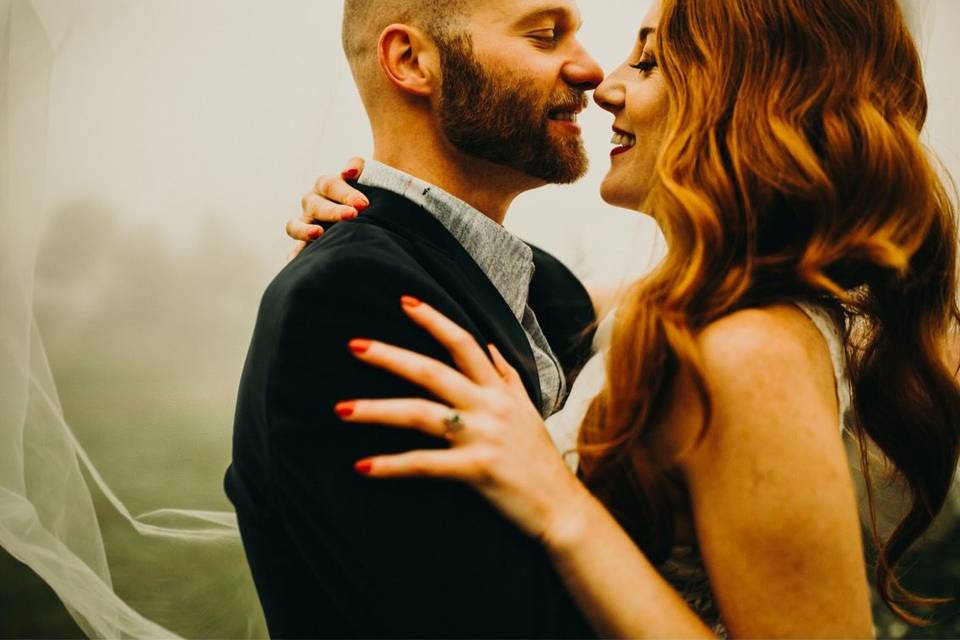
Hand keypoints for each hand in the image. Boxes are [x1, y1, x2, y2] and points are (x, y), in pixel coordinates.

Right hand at [286, 157, 368, 260]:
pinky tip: (295, 261)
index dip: (345, 193)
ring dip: (304, 230)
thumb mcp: (367, 174)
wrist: (370, 210)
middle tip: (352, 215)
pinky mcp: (306, 242)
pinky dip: (294, 255)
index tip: (363, 204)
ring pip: (295, 225)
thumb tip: (349, 171)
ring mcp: (307, 223)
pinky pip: (296, 249)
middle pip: (315, 204)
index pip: (330, 185)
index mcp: (326, 185)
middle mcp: (313, 202)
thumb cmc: (369, 191)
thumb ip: (358, 165)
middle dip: (333, 211)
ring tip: (318, 234)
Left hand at [335, 296, 590, 542]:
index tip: (405, 302)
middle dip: (391, 356)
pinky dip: (392, 465)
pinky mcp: (477, 469)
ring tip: (341, 410)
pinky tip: (363, 466)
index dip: (435, 321)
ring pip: (422, 414)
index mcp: (500, 391)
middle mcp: (491, 407)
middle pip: (434, 371)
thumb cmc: (539, 462)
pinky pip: (426, 463)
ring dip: (378, 410)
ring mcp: (484, 436)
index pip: (465, 344)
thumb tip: (492, 346)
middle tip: (354, 345)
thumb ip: (507, 377)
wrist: (563, 508)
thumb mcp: (529, 410)